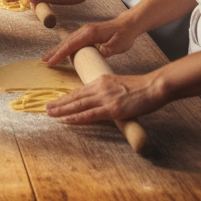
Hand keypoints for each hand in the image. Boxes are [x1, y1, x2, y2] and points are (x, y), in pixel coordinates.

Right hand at [42, 16, 137, 66]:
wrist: (127, 25)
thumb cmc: (124, 35)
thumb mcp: (119, 44)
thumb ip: (108, 49)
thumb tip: (99, 52)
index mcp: (90, 33)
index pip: (71, 45)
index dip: (60, 54)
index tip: (51, 62)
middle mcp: (84, 31)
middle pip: (66, 42)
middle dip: (54, 52)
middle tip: (44, 61)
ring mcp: (84, 31)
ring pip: (67, 41)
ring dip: (57, 49)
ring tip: (48, 58)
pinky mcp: (86, 34)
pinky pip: (72, 41)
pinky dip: (64, 47)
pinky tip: (61, 52)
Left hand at [45, 72, 163, 124]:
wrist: (154, 86)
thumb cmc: (141, 87)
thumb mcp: (119, 84)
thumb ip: (108, 91)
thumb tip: (101, 101)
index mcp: (101, 80)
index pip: (79, 90)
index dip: (67, 97)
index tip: (56, 101)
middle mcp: (100, 88)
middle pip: (75, 97)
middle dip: (59, 103)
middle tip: (46, 108)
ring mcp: (105, 98)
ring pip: (78, 105)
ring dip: (62, 110)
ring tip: (50, 114)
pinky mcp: (112, 109)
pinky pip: (89, 115)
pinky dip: (75, 118)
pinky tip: (65, 120)